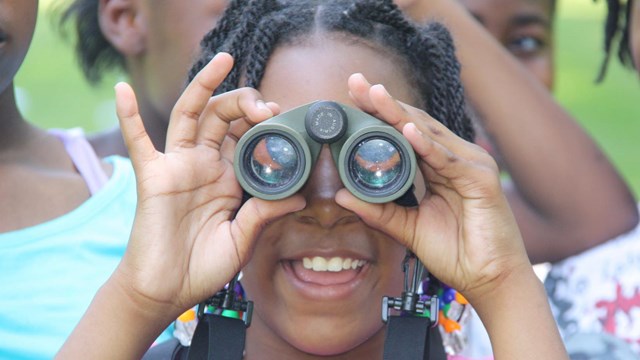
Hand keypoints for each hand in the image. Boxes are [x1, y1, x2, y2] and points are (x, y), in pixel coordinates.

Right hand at [113, 53, 304, 315]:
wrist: (167, 291)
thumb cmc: (204, 267)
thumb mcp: (243, 239)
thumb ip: (265, 214)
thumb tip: (300, 196)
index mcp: (229, 178)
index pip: (247, 137)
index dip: (265, 123)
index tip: (283, 117)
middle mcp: (205, 166)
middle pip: (223, 117)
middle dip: (246, 102)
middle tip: (267, 106)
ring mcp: (178, 167)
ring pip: (191, 115)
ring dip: (205, 86)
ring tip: (223, 60)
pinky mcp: (153, 176)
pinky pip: (138, 142)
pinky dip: (129, 116)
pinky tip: (123, 90)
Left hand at [337, 73, 530, 302]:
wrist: (488, 280)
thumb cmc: (455, 251)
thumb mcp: (407, 228)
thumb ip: (378, 210)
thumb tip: (340, 195)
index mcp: (437, 166)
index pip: (404, 132)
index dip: (379, 114)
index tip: (351, 96)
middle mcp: (453, 158)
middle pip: (414, 124)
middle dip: (383, 104)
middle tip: (356, 83)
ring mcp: (469, 165)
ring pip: (429, 135)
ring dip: (400, 115)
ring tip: (374, 95)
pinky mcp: (481, 180)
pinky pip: (448, 160)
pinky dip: (428, 146)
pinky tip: (407, 132)